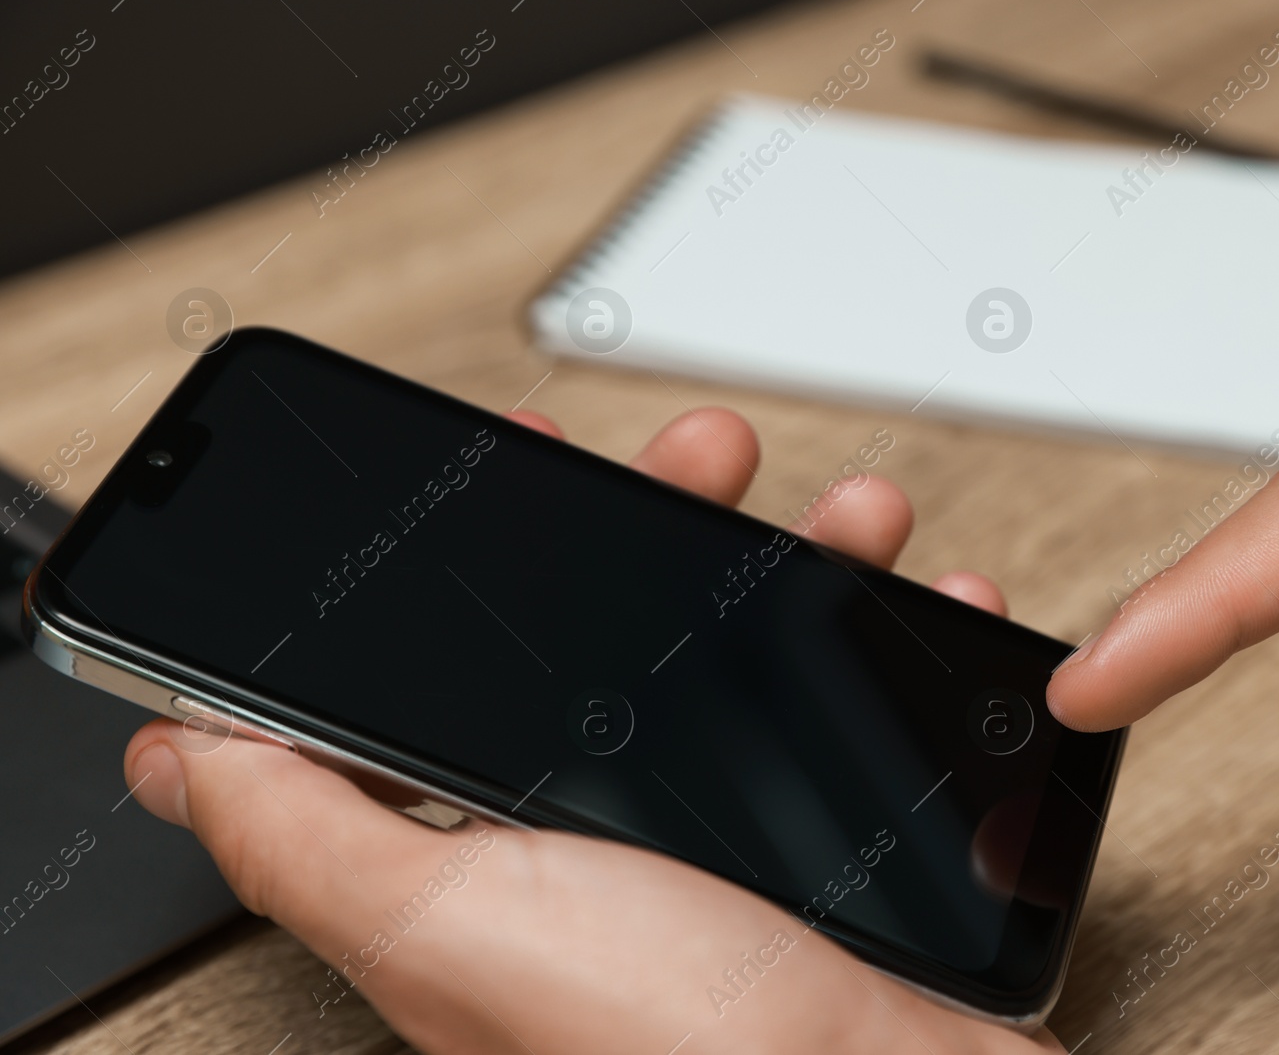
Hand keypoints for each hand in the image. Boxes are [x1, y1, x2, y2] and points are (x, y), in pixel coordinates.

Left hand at [124, 407, 1058, 1054]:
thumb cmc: (675, 1051)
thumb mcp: (452, 928)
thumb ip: (308, 836)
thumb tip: (179, 752)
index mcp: (493, 848)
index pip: (457, 663)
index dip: (482, 547)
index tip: (528, 461)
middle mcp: (603, 837)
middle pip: (617, 626)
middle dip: (665, 515)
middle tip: (705, 457)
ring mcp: (720, 832)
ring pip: (748, 647)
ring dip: (800, 555)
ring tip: (849, 516)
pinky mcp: (826, 837)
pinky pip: (859, 707)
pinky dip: (895, 640)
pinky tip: (924, 603)